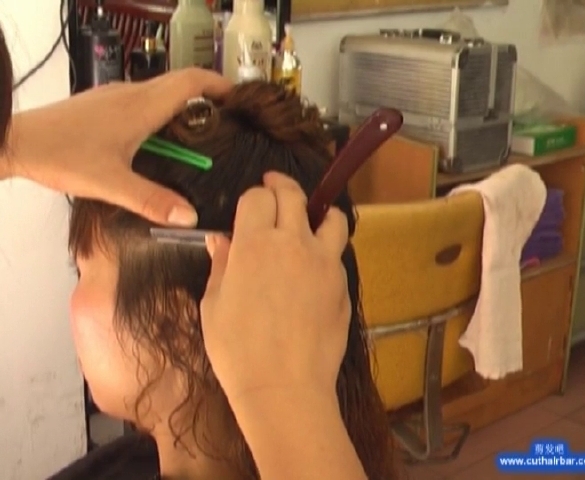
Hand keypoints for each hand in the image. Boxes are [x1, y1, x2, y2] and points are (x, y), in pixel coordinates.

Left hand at [5, 68, 231, 225]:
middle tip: (226, 127)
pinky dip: (161, 115)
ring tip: (198, 139)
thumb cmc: (62, 156)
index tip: (240, 100)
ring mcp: (115, 96)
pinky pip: (142, 101)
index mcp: (141, 106)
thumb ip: (151, 200)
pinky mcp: (102, 104)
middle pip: (180, 85)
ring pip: (160, 93)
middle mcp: (131, 93)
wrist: (15, 140)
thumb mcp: (110, 183)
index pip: (191, 82)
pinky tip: (158, 143)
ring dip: (183, 109)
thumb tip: (190, 217)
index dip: (220, 86)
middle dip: (207, 100)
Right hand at [200, 171, 350, 404]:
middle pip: (294, 196)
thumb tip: (222, 241)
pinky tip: (314, 271)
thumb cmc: (237, 349)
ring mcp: (324, 262)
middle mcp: (293, 243)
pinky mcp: (343, 283)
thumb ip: (221, 265)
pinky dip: (326, 252)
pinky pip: (337, 255)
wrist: (284, 386)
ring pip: (332, 218)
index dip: (252, 197)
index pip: (258, 197)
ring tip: (310, 220)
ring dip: (319, 213)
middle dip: (282, 186)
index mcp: (255, 243)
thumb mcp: (213, 305)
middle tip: (274, 187)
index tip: (249, 206)